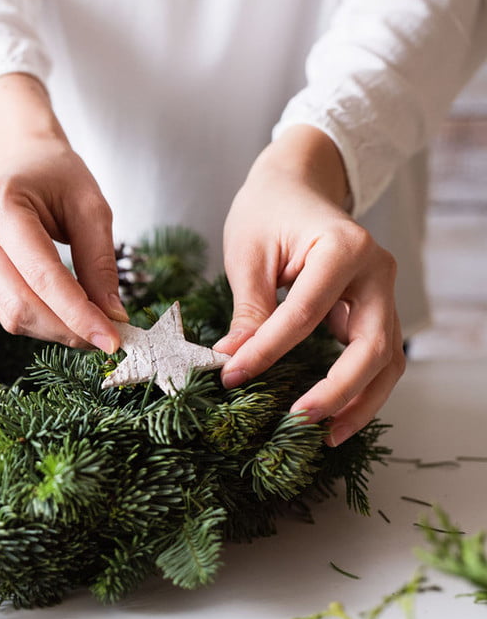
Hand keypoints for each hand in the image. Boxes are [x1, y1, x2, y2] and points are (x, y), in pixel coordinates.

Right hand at [0, 74, 126, 350]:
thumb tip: (112, 316)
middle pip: (20, 303)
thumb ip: (100, 262)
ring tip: (89, 328)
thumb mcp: (91, 207)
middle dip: (66, 328)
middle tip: (105, 339)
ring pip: (10, 315)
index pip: (41, 274)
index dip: (78, 313)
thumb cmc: (57, 176)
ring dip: (54, 330)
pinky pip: (3, 310)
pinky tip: (63, 316)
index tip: (112, 340)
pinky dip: (39, 321)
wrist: (19, 158)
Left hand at [213, 125, 404, 445]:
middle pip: (371, 344)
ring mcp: (382, 292)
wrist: (297, 184)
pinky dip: (363, 389)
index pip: (305, 314)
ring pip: (387, 359)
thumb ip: (248, 310)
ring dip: (361, 401)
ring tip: (327, 435)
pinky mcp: (375, 308)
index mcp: (343, 248)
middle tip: (299, 420)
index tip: (231, 376)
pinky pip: (379, 357)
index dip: (267, 351)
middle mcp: (375, 272)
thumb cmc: (268, 211)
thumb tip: (231, 362)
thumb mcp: (248, 254)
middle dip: (337, 389)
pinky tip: (337, 414)